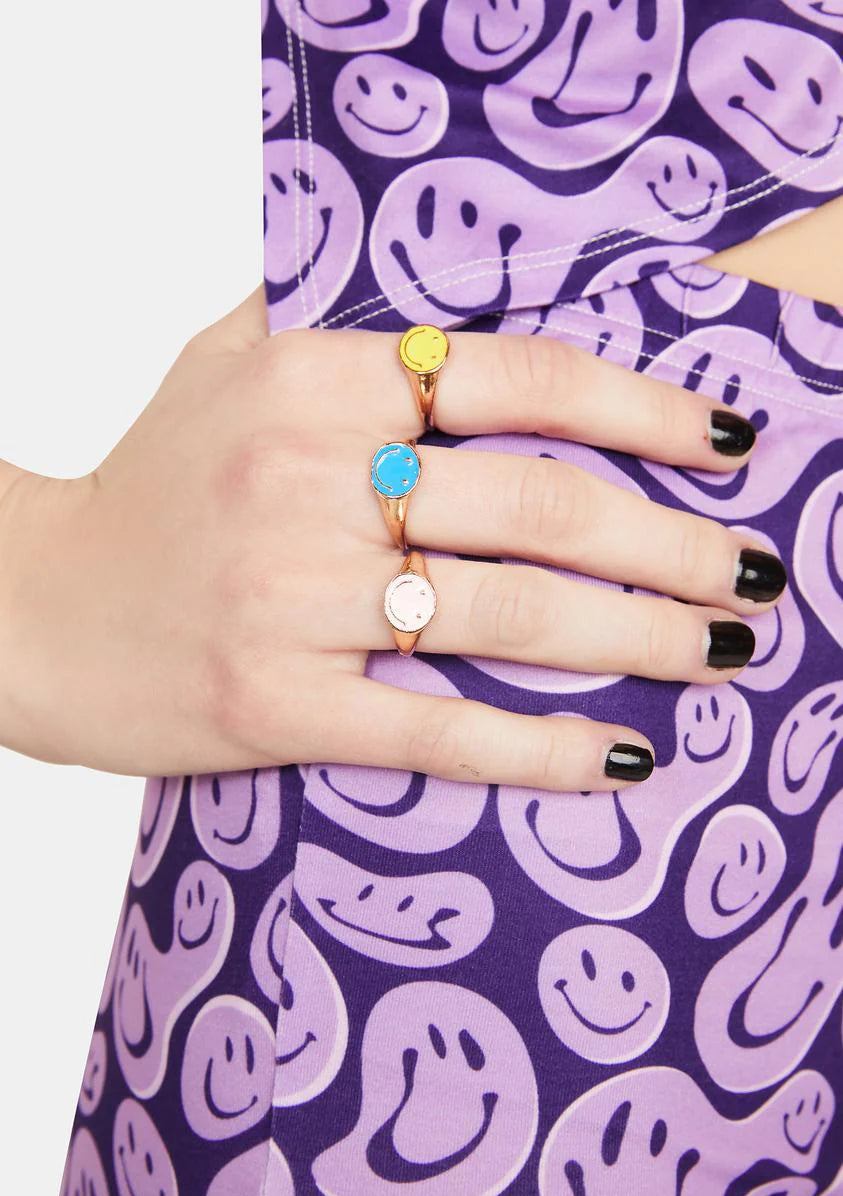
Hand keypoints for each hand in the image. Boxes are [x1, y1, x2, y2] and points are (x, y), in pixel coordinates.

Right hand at [0, 286, 785, 788]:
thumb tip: (453, 299)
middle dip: (672, 543)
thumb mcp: (221, 361)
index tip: (726, 443)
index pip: (520, 378)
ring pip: (507, 617)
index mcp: (314, 380)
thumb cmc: (148, 483)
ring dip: (638, 638)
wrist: (36, 606)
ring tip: (719, 651)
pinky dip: (541, 749)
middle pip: (540, 505)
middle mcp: (309, 480)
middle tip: (750, 573)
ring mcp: (292, 598)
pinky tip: (621, 756)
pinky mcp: (275, 703)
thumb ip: (328, 312)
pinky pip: (438, 730)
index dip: (643, 410)